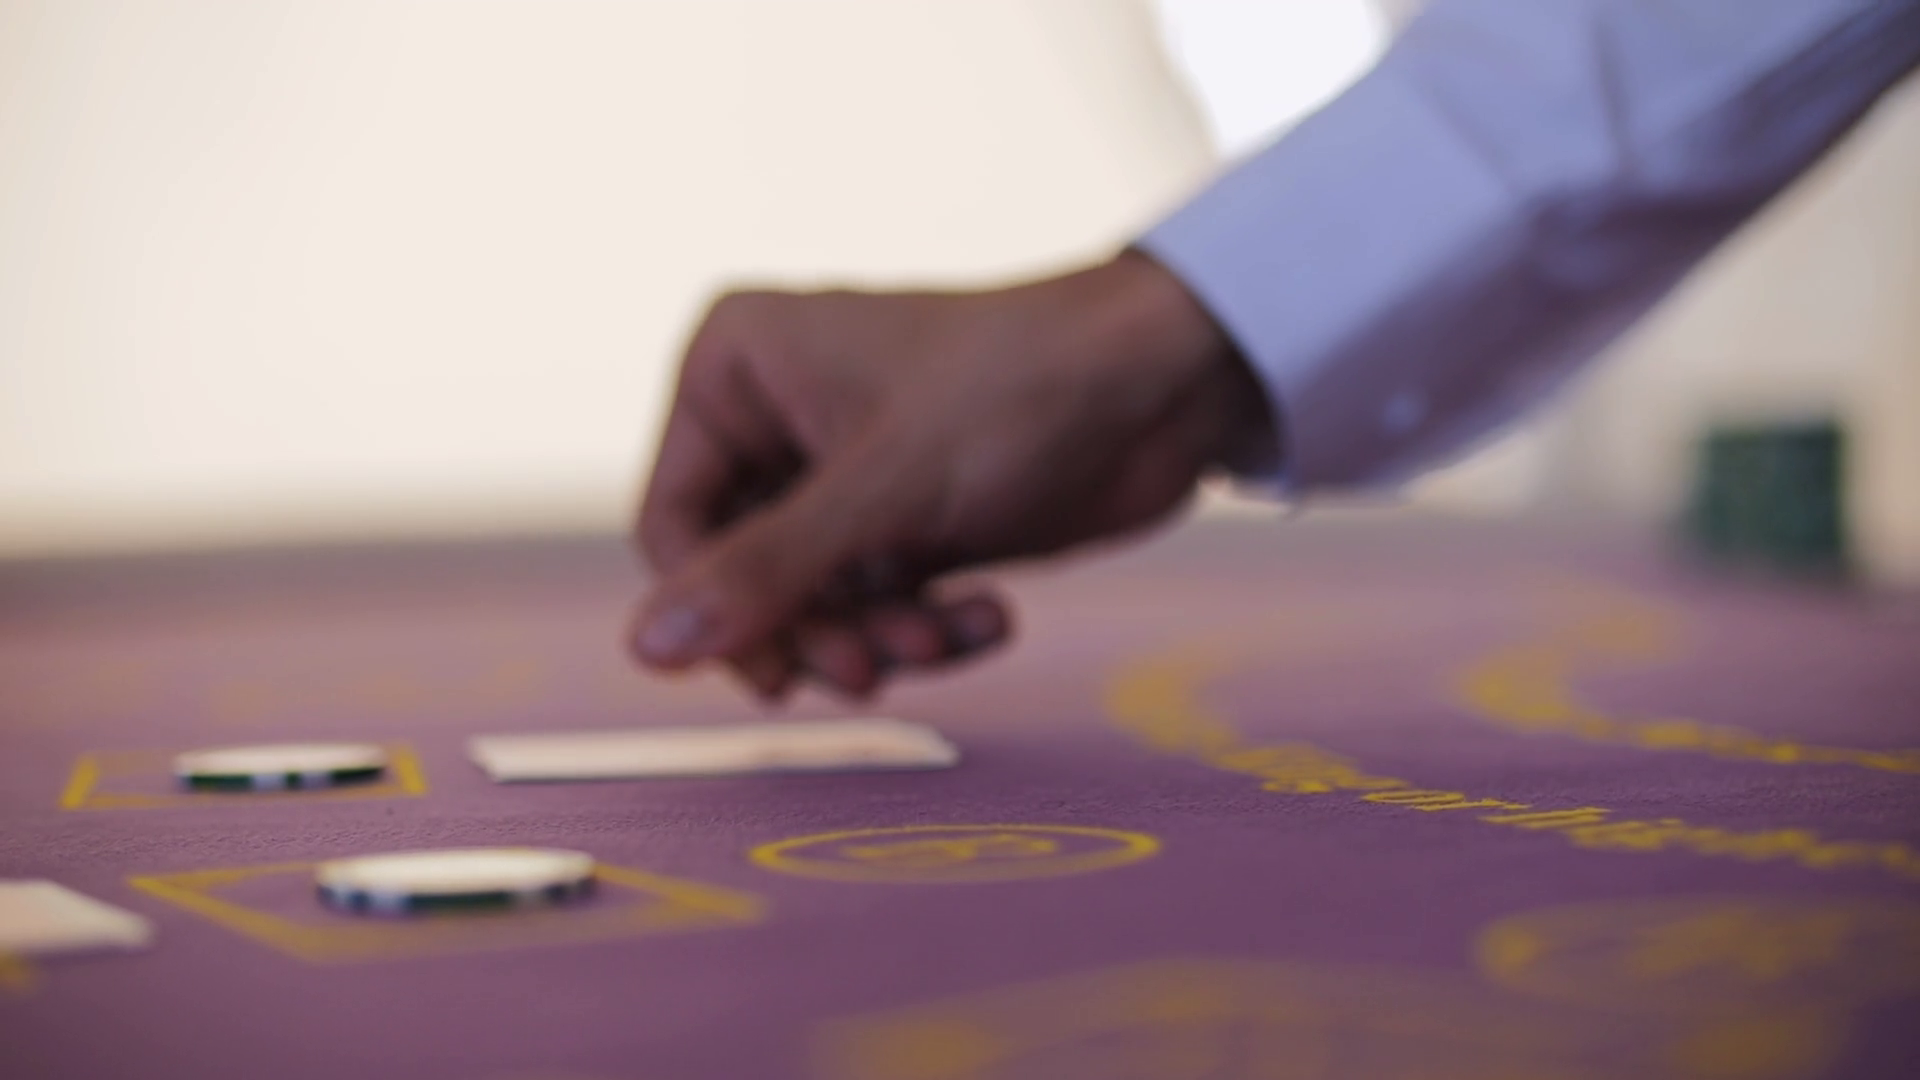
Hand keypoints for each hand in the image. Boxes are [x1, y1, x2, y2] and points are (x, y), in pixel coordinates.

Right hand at [630, 249, 1274, 699]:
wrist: (1170, 382)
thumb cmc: (1020, 392)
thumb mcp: (885, 491)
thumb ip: (765, 573)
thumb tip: (643, 652)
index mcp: (736, 371)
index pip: (671, 527)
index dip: (720, 611)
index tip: (786, 674)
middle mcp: (776, 418)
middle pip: (742, 578)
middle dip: (816, 630)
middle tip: (873, 667)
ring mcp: (843, 474)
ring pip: (814, 605)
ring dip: (880, 637)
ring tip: (948, 632)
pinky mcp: (907, 519)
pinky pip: (878, 606)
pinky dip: (929, 626)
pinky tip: (992, 614)